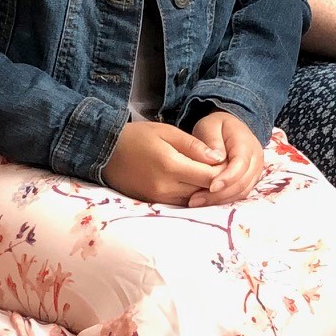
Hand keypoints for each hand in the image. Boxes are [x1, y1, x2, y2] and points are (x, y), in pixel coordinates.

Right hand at [104, 120, 223, 205]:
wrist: (104, 152)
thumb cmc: (137, 137)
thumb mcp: (167, 132)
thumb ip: (193, 145)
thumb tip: (218, 158)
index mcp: (170, 166)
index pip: (209, 177)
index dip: (224, 171)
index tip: (230, 162)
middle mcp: (165, 187)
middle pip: (204, 190)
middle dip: (218, 182)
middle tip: (226, 169)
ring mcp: (158, 198)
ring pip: (194, 200)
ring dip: (206, 191)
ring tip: (210, 175)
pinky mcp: (152, 203)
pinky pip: (180, 203)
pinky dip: (192, 195)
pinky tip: (195, 183)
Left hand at [190, 110, 265, 207]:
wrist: (231, 127)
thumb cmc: (217, 126)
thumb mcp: (210, 125)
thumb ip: (212, 140)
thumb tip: (216, 158)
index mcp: (247, 143)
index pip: (241, 164)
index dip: (227, 178)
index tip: (211, 186)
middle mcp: (255, 159)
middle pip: (242, 182)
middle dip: (220, 194)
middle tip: (195, 200)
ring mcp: (254, 171)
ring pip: (242, 192)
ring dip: (220, 200)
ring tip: (197, 202)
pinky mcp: (249, 180)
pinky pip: (239, 194)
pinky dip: (223, 200)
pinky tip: (205, 201)